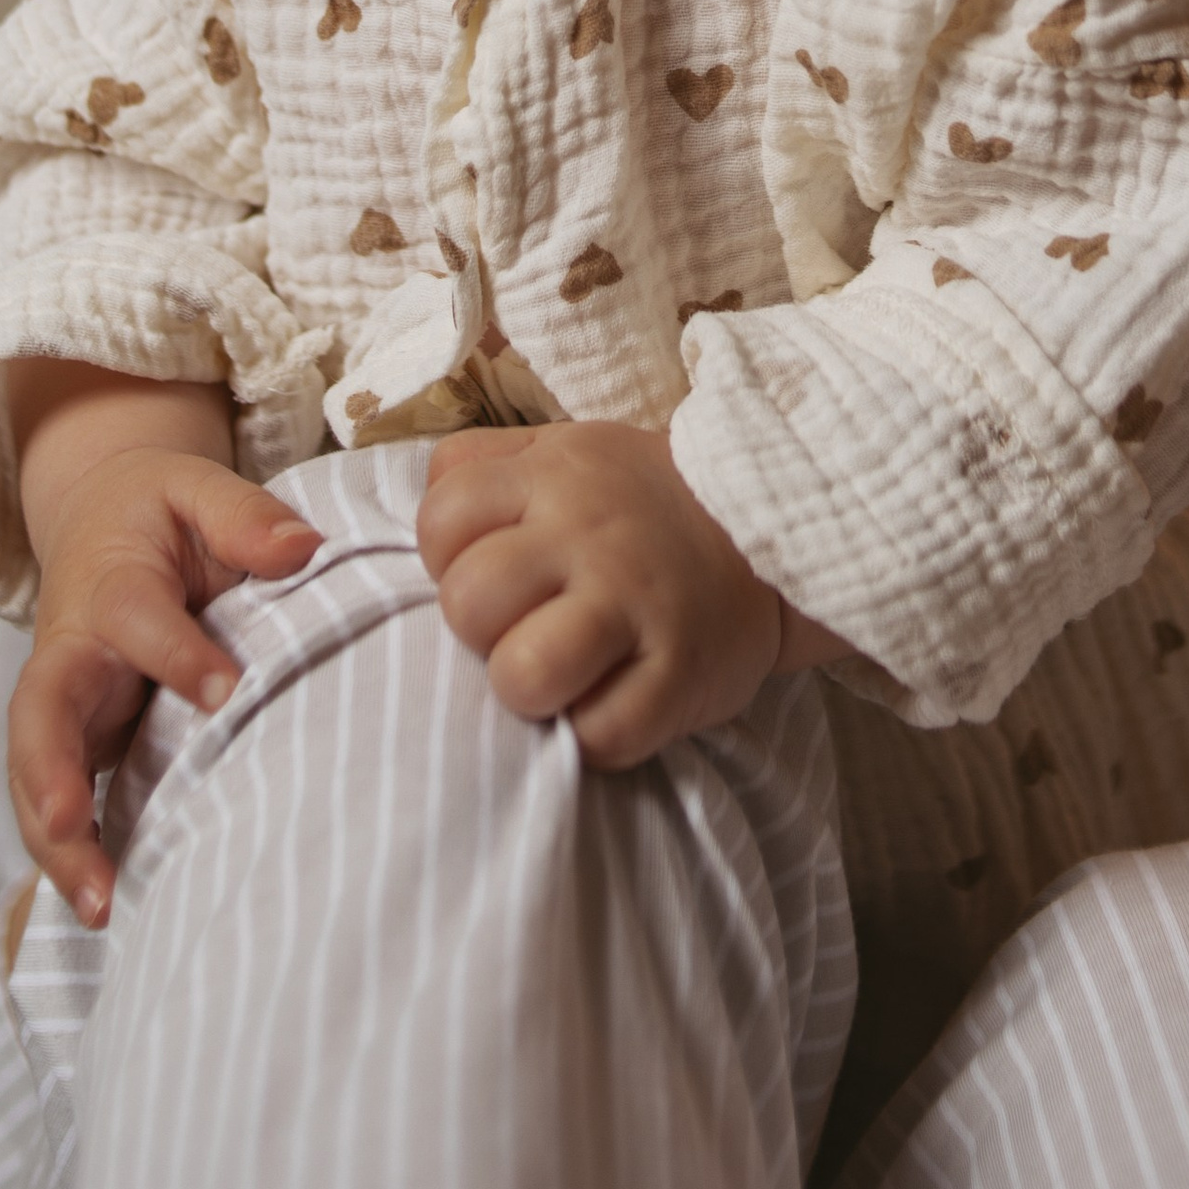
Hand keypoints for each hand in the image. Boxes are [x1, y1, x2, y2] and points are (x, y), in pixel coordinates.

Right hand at [10, 444, 318, 923]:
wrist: (99, 520)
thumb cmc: (159, 511)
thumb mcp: (198, 488)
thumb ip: (245, 516)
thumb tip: (304, 548)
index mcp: (110, 584)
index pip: (136, 621)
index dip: (177, 656)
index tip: (228, 693)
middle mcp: (72, 649)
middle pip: (40, 711)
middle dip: (49, 770)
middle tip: (72, 824)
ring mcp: (65, 703)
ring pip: (34, 773)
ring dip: (56, 841)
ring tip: (98, 906)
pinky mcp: (74, 742)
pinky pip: (57, 800)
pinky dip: (69, 856)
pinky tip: (106, 910)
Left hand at [417, 421, 788, 765]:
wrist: (767, 529)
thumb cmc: (636, 502)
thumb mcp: (560, 451)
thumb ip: (479, 466)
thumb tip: (421, 508)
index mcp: (549, 476)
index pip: (441, 522)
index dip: (447, 559)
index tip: (492, 571)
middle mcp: (588, 534)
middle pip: (469, 603)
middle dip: (480, 631)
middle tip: (523, 627)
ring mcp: (636, 605)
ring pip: (523, 675)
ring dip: (528, 691)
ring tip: (559, 675)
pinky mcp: (681, 676)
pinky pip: (600, 736)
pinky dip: (592, 737)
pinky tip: (611, 702)